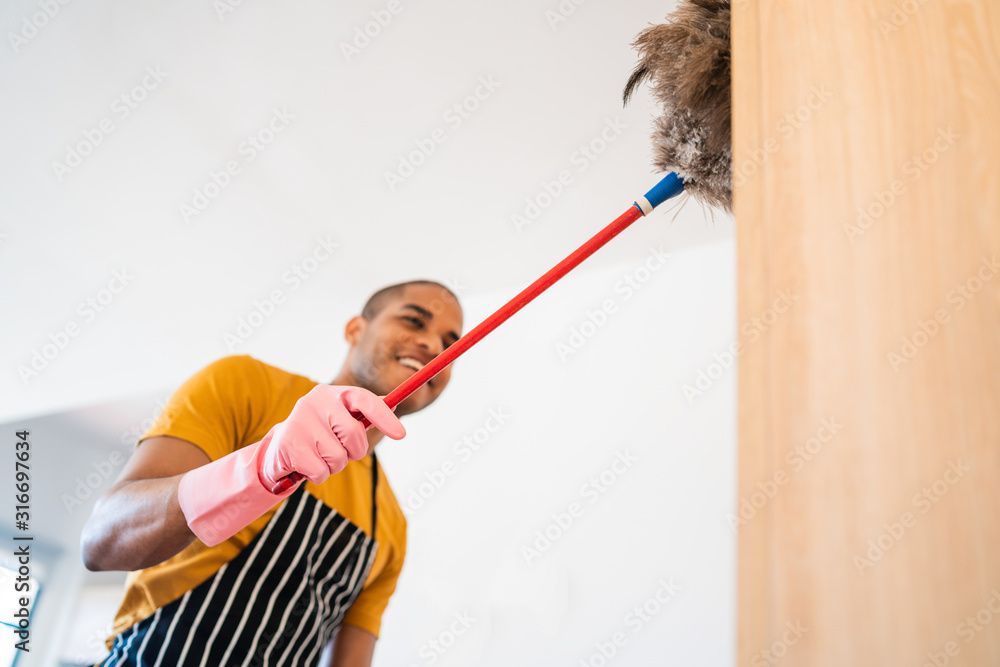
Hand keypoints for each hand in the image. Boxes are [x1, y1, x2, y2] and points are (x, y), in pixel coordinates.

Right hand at [257, 385, 405, 487]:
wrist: (278, 450)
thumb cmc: (319, 434)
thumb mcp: (341, 418)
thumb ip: (365, 411)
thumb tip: (395, 403)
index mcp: (333, 393)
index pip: (364, 399)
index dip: (384, 417)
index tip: (401, 434)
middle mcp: (315, 401)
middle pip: (353, 435)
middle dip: (352, 451)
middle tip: (340, 451)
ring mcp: (300, 421)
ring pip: (337, 457)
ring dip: (333, 465)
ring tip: (318, 456)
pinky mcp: (288, 444)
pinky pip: (320, 471)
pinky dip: (318, 475)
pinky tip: (306, 465)